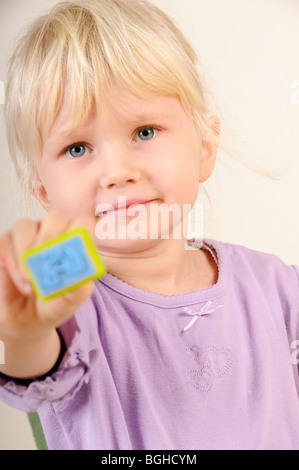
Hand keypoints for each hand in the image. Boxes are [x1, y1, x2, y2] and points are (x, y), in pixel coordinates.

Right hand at [0, 211, 94, 376]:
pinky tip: (19, 281)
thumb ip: (78, 292)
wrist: (24, 319)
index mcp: (74, 244)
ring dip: (25, 253)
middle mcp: (53, 234)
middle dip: (49, 237)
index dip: (80, 230)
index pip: (82, 223)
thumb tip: (85, 281)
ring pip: (25, 226)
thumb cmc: (51, 305)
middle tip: (44, 262)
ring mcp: (28, 235)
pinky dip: (12, 261)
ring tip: (28, 282)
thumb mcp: (67, 304)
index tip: (73, 250)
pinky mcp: (6, 243)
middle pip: (55, 217)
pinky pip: (6, 241)